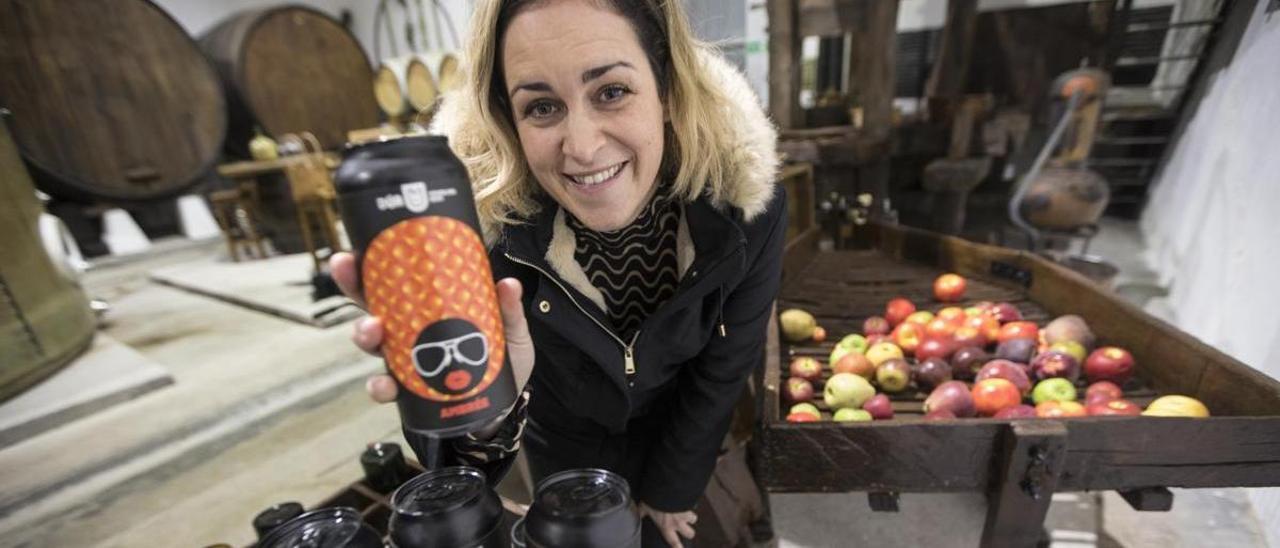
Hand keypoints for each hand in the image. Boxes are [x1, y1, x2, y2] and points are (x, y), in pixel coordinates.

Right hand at [329, 252, 535, 403]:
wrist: (503, 405)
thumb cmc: (499, 357)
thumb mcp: (509, 329)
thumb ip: (508, 309)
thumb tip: (508, 285)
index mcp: (427, 306)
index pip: (395, 278)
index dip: (370, 262)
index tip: (354, 248)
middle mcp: (408, 329)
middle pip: (372, 303)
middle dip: (353, 286)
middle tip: (348, 272)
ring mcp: (405, 360)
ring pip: (373, 342)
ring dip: (364, 333)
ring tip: (372, 330)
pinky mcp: (408, 391)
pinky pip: (385, 387)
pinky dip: (379, 386)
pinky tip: (385, 385)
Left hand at [638, 502, 695, 546]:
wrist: (665, 488)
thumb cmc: (654, 500)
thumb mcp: (645, 507)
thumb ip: (642, 513)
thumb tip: (638, 514)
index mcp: (666, 526)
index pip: (674, 541)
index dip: (678, 547)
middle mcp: (678, 523)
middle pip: (690, 534)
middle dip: (689, 532)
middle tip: (684, 528)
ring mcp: (685, 514)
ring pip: (694, 519)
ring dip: (691, 517)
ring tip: (686, 513)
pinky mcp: (690, 504)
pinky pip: (694, 505)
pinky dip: (691, 504)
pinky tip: (687, 501)